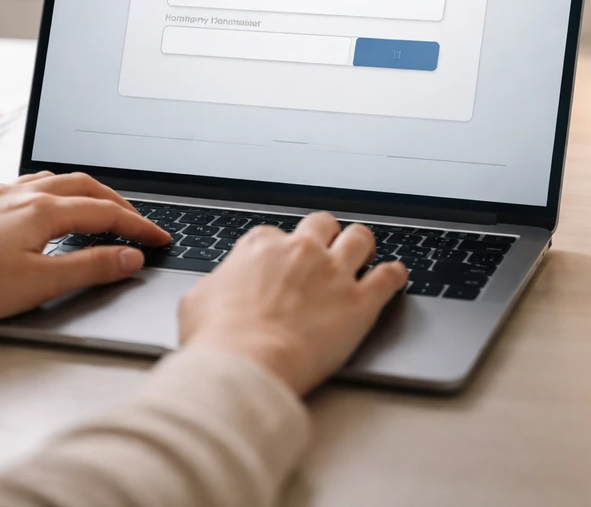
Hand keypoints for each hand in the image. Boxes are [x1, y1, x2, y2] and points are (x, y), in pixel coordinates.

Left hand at [0, 172, 169, 347]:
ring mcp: (0, 196)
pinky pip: (32, 187)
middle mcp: (23, 194)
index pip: (106, 213)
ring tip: (102, 212)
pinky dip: (57, 194)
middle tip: (139, 224)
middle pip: (86, 187)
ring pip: (57, 182)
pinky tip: (50, 210)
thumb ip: (91, 268)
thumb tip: (130, 256)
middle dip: (119, 203)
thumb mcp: (40, 283)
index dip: (138, 226)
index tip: (159, 239)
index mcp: (43, 210)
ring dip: (88, 194)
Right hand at [178, 213, 406, 395]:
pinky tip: (394, 278)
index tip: (282, 266)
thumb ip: (217, 285)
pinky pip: (389, 276)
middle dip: (325, 236)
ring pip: (360, 238)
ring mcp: (333, 273)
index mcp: (260, 246)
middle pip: (322, 224)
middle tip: (326, 252)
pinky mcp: (360, 302)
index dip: (280, 252)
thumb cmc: (217, 339)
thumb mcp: (197, 301)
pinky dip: (394, 275)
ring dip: (362, 246)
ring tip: (365, 256)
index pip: (276, 235)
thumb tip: (219, 289)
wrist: (245, 366)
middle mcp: (300, 251)